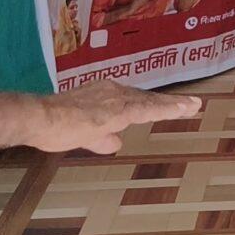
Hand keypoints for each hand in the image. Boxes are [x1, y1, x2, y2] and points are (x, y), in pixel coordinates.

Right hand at [8, 80, 204, 156]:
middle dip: (168, 102)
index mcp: (101, 96)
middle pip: (145, 98)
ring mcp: (116, 98)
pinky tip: (185, 108)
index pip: (131, 100)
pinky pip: (150, 108)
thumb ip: (101, 138)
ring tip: (194, 106)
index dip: (151, 104)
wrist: (40, 119)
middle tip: (191, 105)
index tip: (169, 106)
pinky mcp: (119, 109)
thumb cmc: (52, 126)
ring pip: (151, 101)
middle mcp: (111, 91)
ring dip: (174, 104)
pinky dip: (169, 108)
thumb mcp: (81, 135)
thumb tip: (115, 142)